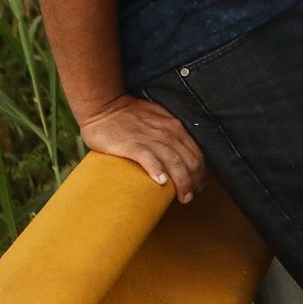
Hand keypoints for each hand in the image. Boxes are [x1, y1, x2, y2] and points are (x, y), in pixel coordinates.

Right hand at [78, 96, 205, 203]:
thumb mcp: (158, 120)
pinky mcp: (130, 144)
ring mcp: (149, 138)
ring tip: (183, 197)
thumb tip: (178, 154)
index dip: (200, 173)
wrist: (102, 106)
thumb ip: (169, 134)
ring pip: (174, 161)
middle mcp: (166, 132)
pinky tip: (162, 182)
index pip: (196, 153)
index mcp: (174, 128)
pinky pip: (147, 157)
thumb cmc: (128, 115)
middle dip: (194, 181)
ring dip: (182, 182)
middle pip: (189, 160)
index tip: (197, 186)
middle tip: (190, 197)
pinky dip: (157, 169)